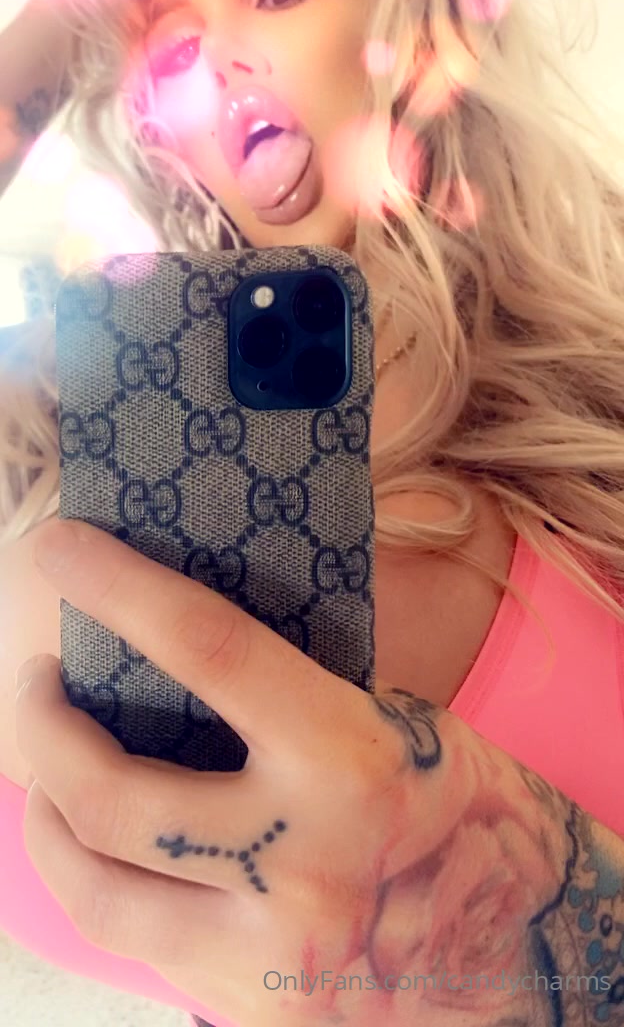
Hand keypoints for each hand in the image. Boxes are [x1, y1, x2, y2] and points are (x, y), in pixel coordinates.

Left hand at [15, 520, 560, 1026]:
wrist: (524, 952)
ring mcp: (267, 950)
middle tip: (35, 680)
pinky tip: (99, 849)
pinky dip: (100, 880)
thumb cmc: (455, 806)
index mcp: (348, 760)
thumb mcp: (389, 723)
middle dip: (41, 726)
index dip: (121, 587)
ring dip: (41, 818)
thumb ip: (286, 701)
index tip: (59, 545)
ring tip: (41, 776)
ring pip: (96, 889)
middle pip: (112, 793)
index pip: (208, 649)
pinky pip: (138, 941)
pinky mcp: (248, 1006)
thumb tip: (171, 650)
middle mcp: (300, 860)